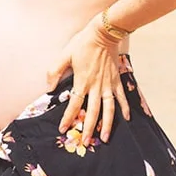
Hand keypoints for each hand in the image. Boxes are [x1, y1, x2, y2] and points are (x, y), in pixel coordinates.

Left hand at [45, 18, 130, 145]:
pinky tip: (127, 118)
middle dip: (88, 128)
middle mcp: (96, 86)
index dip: (68, 117)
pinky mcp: (117, 80)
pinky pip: (122, 97)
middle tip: (86, 142)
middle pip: (92, 112)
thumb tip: (49, 88)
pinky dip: (125, 108)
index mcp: (82, 81)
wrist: (104, 33)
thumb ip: (54, 71)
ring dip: (107, 124)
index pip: (74, 104)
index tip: (63, 128)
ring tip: (105, 138)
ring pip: (109, 109)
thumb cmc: (83, 43)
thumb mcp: (64, 54)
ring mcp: (108, 85)